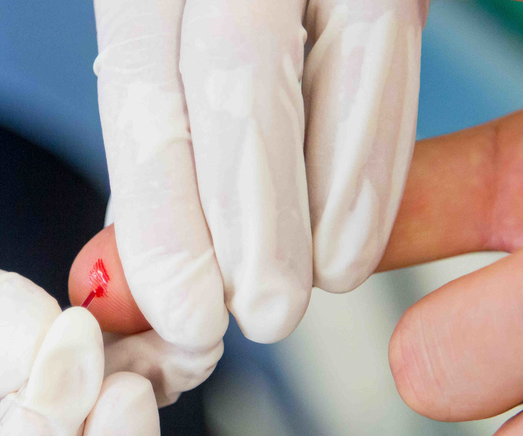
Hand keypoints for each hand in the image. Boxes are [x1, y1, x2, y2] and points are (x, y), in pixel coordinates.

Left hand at [88, 0, 429, 403]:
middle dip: (243, 219)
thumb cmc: (200, 13)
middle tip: (255, 317)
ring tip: (297, 294)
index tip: (182, 309)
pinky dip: (371, 158)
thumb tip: (139, 261)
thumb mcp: (163, 51)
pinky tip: (352, 242)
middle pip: (229, 81)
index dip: (162, 210)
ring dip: (311, 204)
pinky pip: (382, 51)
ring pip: (316, 70)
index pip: (142, 90)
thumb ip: (160, 137)